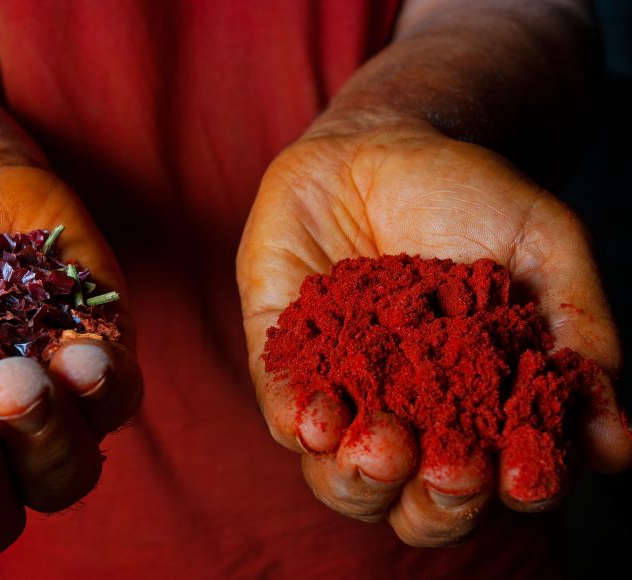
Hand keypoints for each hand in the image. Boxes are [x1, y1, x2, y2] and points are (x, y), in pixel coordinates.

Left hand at [237, 126, 631, 546]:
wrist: (380, 144)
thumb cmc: (469, 196)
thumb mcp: (544, 247)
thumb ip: (579, 331)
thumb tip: (614, 446)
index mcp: (472, 406)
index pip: (497, 479)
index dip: (516, 489)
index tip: (527, 474)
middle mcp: (404, 416)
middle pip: (413, 501)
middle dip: (436, 501)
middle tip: (453, 468)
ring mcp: (339, 393)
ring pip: (340, 475)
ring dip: (361, 477)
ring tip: (383, 444)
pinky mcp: (281, 360)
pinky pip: (281, 409)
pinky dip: (299, 423)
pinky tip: (320, 416)